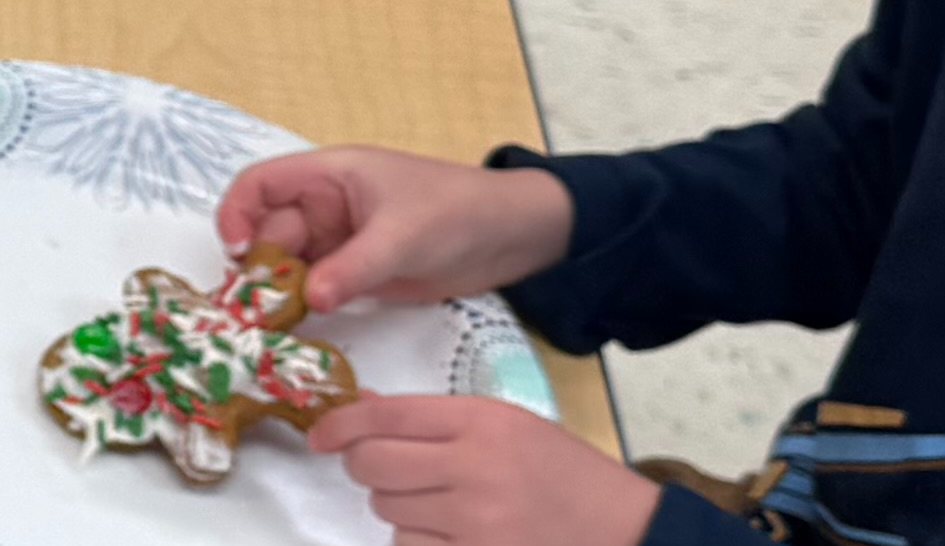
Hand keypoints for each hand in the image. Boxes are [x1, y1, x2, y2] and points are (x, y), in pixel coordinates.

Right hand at [215, 145, 573, 310]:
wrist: (514, 236)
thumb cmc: (458, 212)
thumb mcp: (404, 236)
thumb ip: (354, 267)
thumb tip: (310, 298)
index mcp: (331, 176)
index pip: (262, 184)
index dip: (238, 212)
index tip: (235, 252)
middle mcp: (328, 207)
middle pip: (271, 231)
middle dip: (258, 266)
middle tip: (255, 309)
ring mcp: (342, 241)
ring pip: (291, 264)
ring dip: (279, 291)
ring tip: (272, 325)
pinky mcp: (358, 273)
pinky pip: (318, 287)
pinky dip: (305, 305)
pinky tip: (298, 328)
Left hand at [315, 396, 661, 545]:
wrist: (623, 531)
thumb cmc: (563, 475)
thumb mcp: (508, 426)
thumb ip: (435, 420)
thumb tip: (360, 410)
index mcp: (483, 422)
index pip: (384, 415)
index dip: (340, 424)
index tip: (321, 434)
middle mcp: (474, 469)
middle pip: (371, 465)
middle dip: (365, 466)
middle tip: (385, 469)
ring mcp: (474, 523)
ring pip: (386, 509)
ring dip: (399, 507)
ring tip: (444, 504)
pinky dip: (418, 540)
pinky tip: (453, 533)